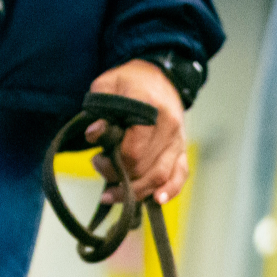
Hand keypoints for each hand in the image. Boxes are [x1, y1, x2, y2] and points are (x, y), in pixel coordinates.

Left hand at [86, 60, 188, 204]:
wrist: (160, 76)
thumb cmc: (129, 82)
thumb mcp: (107, 86)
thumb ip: (99, 110)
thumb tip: (94, 135)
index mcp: (149, 107)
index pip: (133, 151)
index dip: (112, 164)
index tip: (97, 158)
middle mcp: (169, 126)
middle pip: (145, 169)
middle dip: (119, 178)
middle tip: (100, 169)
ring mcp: (178, 140)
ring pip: (160, 177)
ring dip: (136, 192)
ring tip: (113, 195)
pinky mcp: (182, 149)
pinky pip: (180, 175)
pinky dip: (170, 190)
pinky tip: (157, 200)